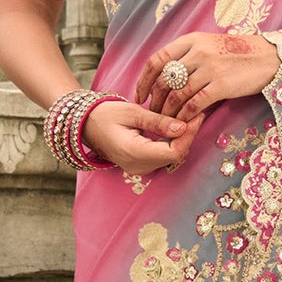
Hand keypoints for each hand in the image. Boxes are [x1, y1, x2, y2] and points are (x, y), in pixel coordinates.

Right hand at [82, 97, 205, 174]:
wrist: (84, 124)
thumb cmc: (105, 114)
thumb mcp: (132, 112)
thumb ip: (158, 121)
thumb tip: (183, 126)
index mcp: (134, 153)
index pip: (174, 151)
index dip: (189, 135)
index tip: (197, 115)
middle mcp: (138, 166)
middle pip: (175, 155)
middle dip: (187, 135)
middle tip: (196, 112)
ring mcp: (139, 169)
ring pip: (171, 157)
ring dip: (181, 139)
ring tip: (188, 117)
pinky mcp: (140, 165)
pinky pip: (162, 156)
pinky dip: (172, 142)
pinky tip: (176, 126)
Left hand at [133, 30, 278, 120]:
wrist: (269, 57)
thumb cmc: (239, 54)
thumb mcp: (210, 45)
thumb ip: (188, 55)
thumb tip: (167, 74)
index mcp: (191, 40)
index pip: (157, 60)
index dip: (144, 80)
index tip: (140, 95)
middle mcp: (198, 52)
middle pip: (164, 80)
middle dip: (155, 100)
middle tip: (152, 114)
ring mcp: (209, 69)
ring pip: (177, 95)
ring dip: (168, 112)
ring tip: (165, 122)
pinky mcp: (221, 86)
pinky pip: (195, 105)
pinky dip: (185, 117)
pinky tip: (182, 124)